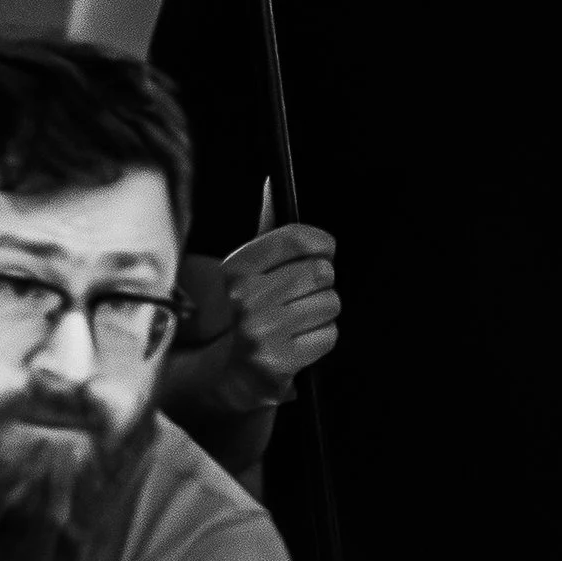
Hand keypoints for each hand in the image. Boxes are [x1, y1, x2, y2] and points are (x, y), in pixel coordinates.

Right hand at [210, 220, 339, 413]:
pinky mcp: (280, 361)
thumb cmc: (247, 315)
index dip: (321, 243)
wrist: (231, 375)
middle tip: (303, 297)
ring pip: (330, 304)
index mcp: (236, 270)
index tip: (325, 251)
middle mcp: (246, 298)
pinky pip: (329, 335)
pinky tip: (300, 342)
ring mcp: (263, 331)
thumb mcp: (247, 271)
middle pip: (321, 273)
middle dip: (321, 285)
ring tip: (299, 322)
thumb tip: (273, 185)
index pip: (294, 238)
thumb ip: (265, 230)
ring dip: (323, 313)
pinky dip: (321, 339)